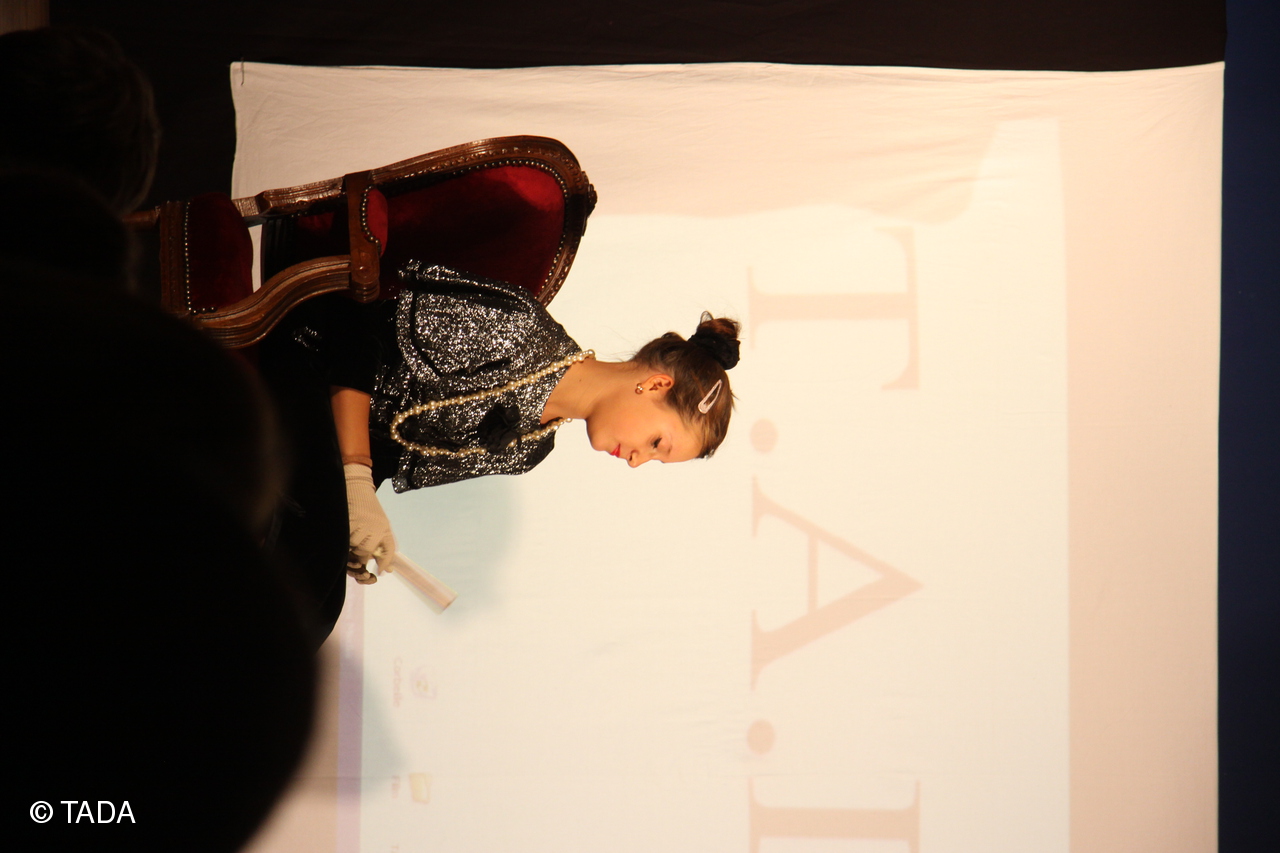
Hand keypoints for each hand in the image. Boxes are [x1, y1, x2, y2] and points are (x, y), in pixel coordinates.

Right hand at [343, 463, 396, 581]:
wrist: (357, 486)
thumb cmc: (369, 508)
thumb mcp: (381, 524)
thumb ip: (384, 546)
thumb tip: (387, 570)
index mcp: (384, 527)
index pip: (388, 550)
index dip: (384, 562)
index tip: (378, 572)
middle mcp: (375, 525)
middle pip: (367, 551)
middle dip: (360, 558)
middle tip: (356, 559)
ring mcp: (361, 522)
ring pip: (354, 545)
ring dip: (350, 549)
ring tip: (348, 546)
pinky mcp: (348, 519)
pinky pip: (344, 537)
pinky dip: (343, 541)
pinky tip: (343, 538)